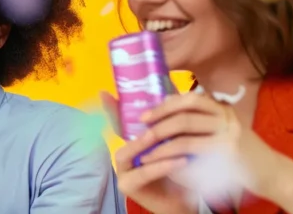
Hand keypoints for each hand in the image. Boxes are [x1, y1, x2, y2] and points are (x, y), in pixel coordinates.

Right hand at [102, 91, 196, 213]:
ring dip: (149, 147)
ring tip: (173, 143)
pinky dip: (162, 166)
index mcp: (131, 143)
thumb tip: (169, 93)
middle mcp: (122, 156)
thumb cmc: (181, 169)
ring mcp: (122, 172)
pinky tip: (182, 161)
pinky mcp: (128, 187)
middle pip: (122, 138)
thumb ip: (169, 122)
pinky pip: (144, 174)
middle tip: (156, 124)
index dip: (110, 108)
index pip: (118, 123)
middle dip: (140, 131)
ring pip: (127, 154)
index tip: (105, 93)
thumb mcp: (176, 141)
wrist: (188, 198)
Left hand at [136, 91, 292, 212]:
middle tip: (141, 126)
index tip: (146, 114)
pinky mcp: (227, 151)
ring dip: (160, 136)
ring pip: (185, 127)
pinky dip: (170, 153)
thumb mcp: (223, 132)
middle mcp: (226, 116)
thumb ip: (201, 124)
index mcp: (222, 109)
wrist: (273, 174)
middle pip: (185, 108)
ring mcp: (228, 132)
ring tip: (144, 146)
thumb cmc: (242, 155)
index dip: (165, 104)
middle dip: (159, 116)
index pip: (190, 98)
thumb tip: (165, 118)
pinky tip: (159, 160)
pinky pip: (191, 149)